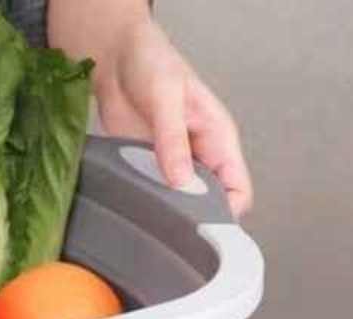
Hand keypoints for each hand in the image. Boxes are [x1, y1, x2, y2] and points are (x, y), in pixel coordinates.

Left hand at [90, 16, 252, 216]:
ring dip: (167, 213)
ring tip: (151, 219)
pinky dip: (146, 204)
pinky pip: (153, 195)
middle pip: (209, 204)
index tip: (204, 226)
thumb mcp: (166, 98)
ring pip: (180, 204)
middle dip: (195, 218)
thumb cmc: (151, 63)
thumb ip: (173, 140)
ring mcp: (173, 165)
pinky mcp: (148, 168)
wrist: (114, 58)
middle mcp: (200, 157)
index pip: (238, 189)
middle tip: (171, 227)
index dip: (227, 212)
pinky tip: (135, 208)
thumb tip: (181, 180)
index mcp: (218, 139)